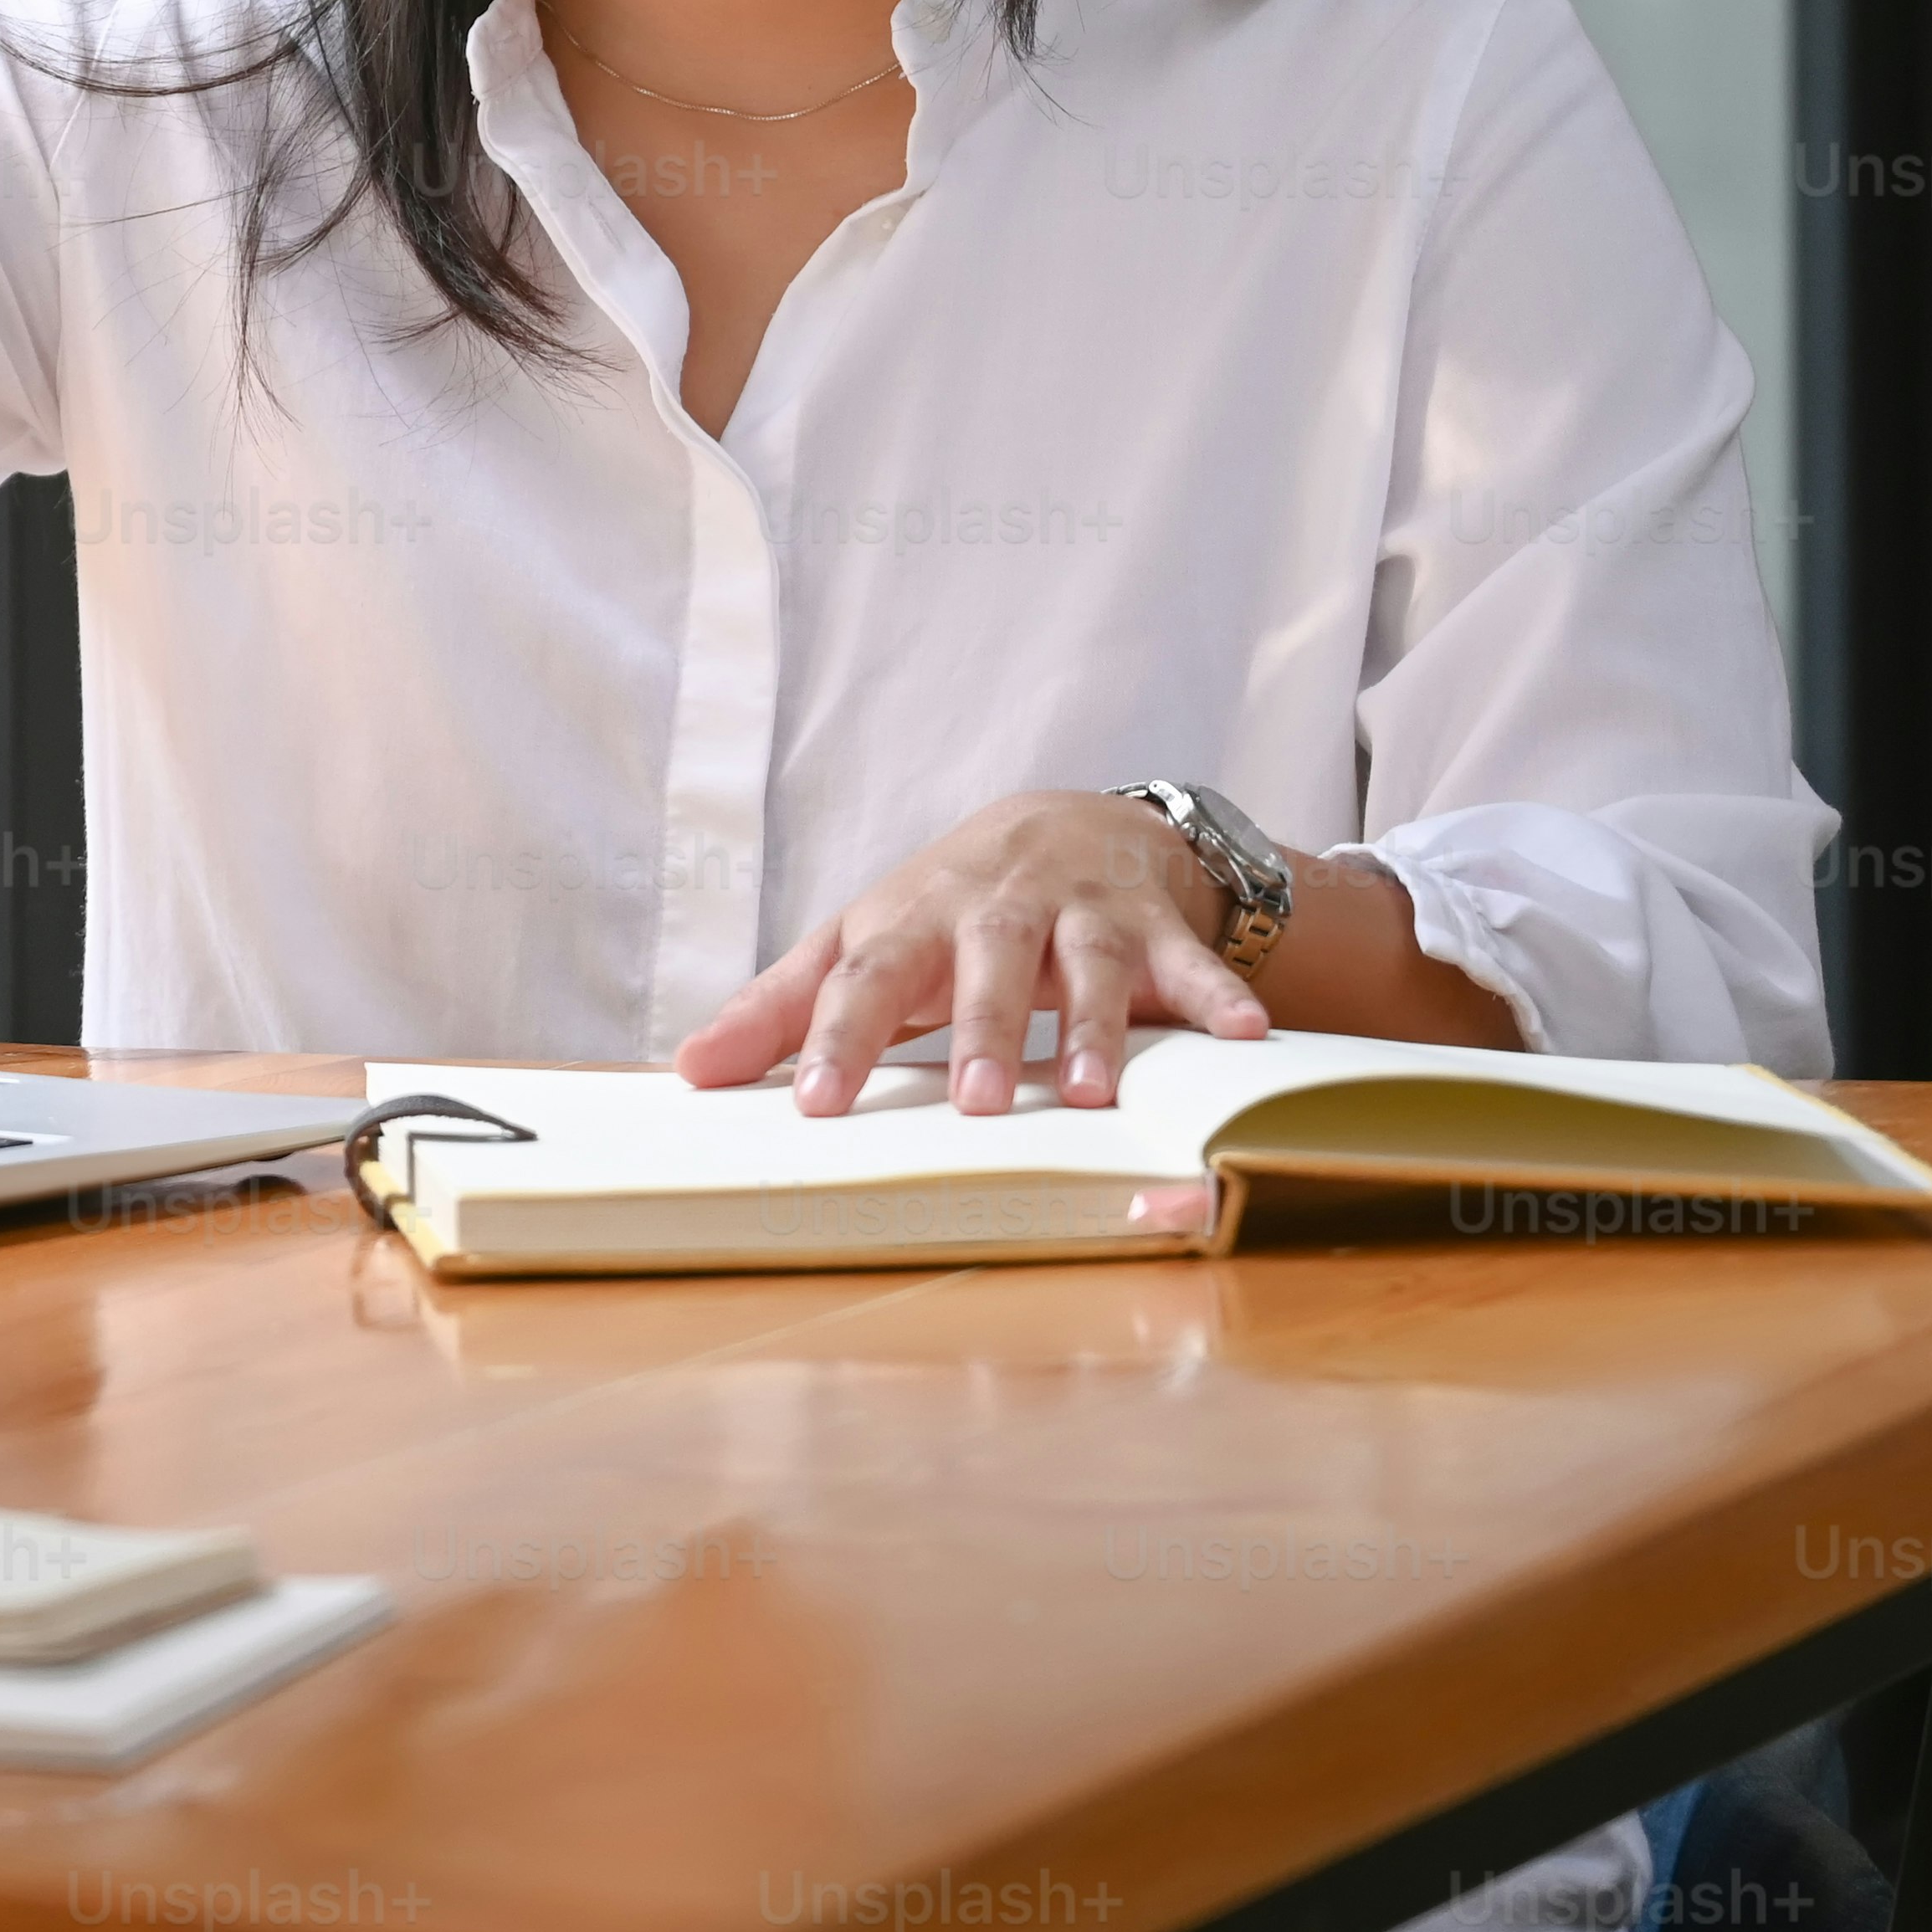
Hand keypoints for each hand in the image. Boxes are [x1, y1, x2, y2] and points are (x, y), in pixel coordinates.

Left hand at [674, 793, 1275, 1116]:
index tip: (813, 1106)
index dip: (835, 1039)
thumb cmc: (946, 908)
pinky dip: (1218, 993)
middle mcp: (995, 908)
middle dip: (981, 1031)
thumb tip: (686, 1070)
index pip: (864, 978)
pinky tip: (1245, 1034)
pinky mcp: (1154, 926)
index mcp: (912, 920)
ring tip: (1092, 1093)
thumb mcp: (861, 944)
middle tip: (976, 1107)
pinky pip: (1190, 961)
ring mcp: (1080, 912)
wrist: (1068, 825)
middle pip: (985, 963)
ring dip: (1095, 1023)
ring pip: (1089, 962)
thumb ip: (782, 1009)